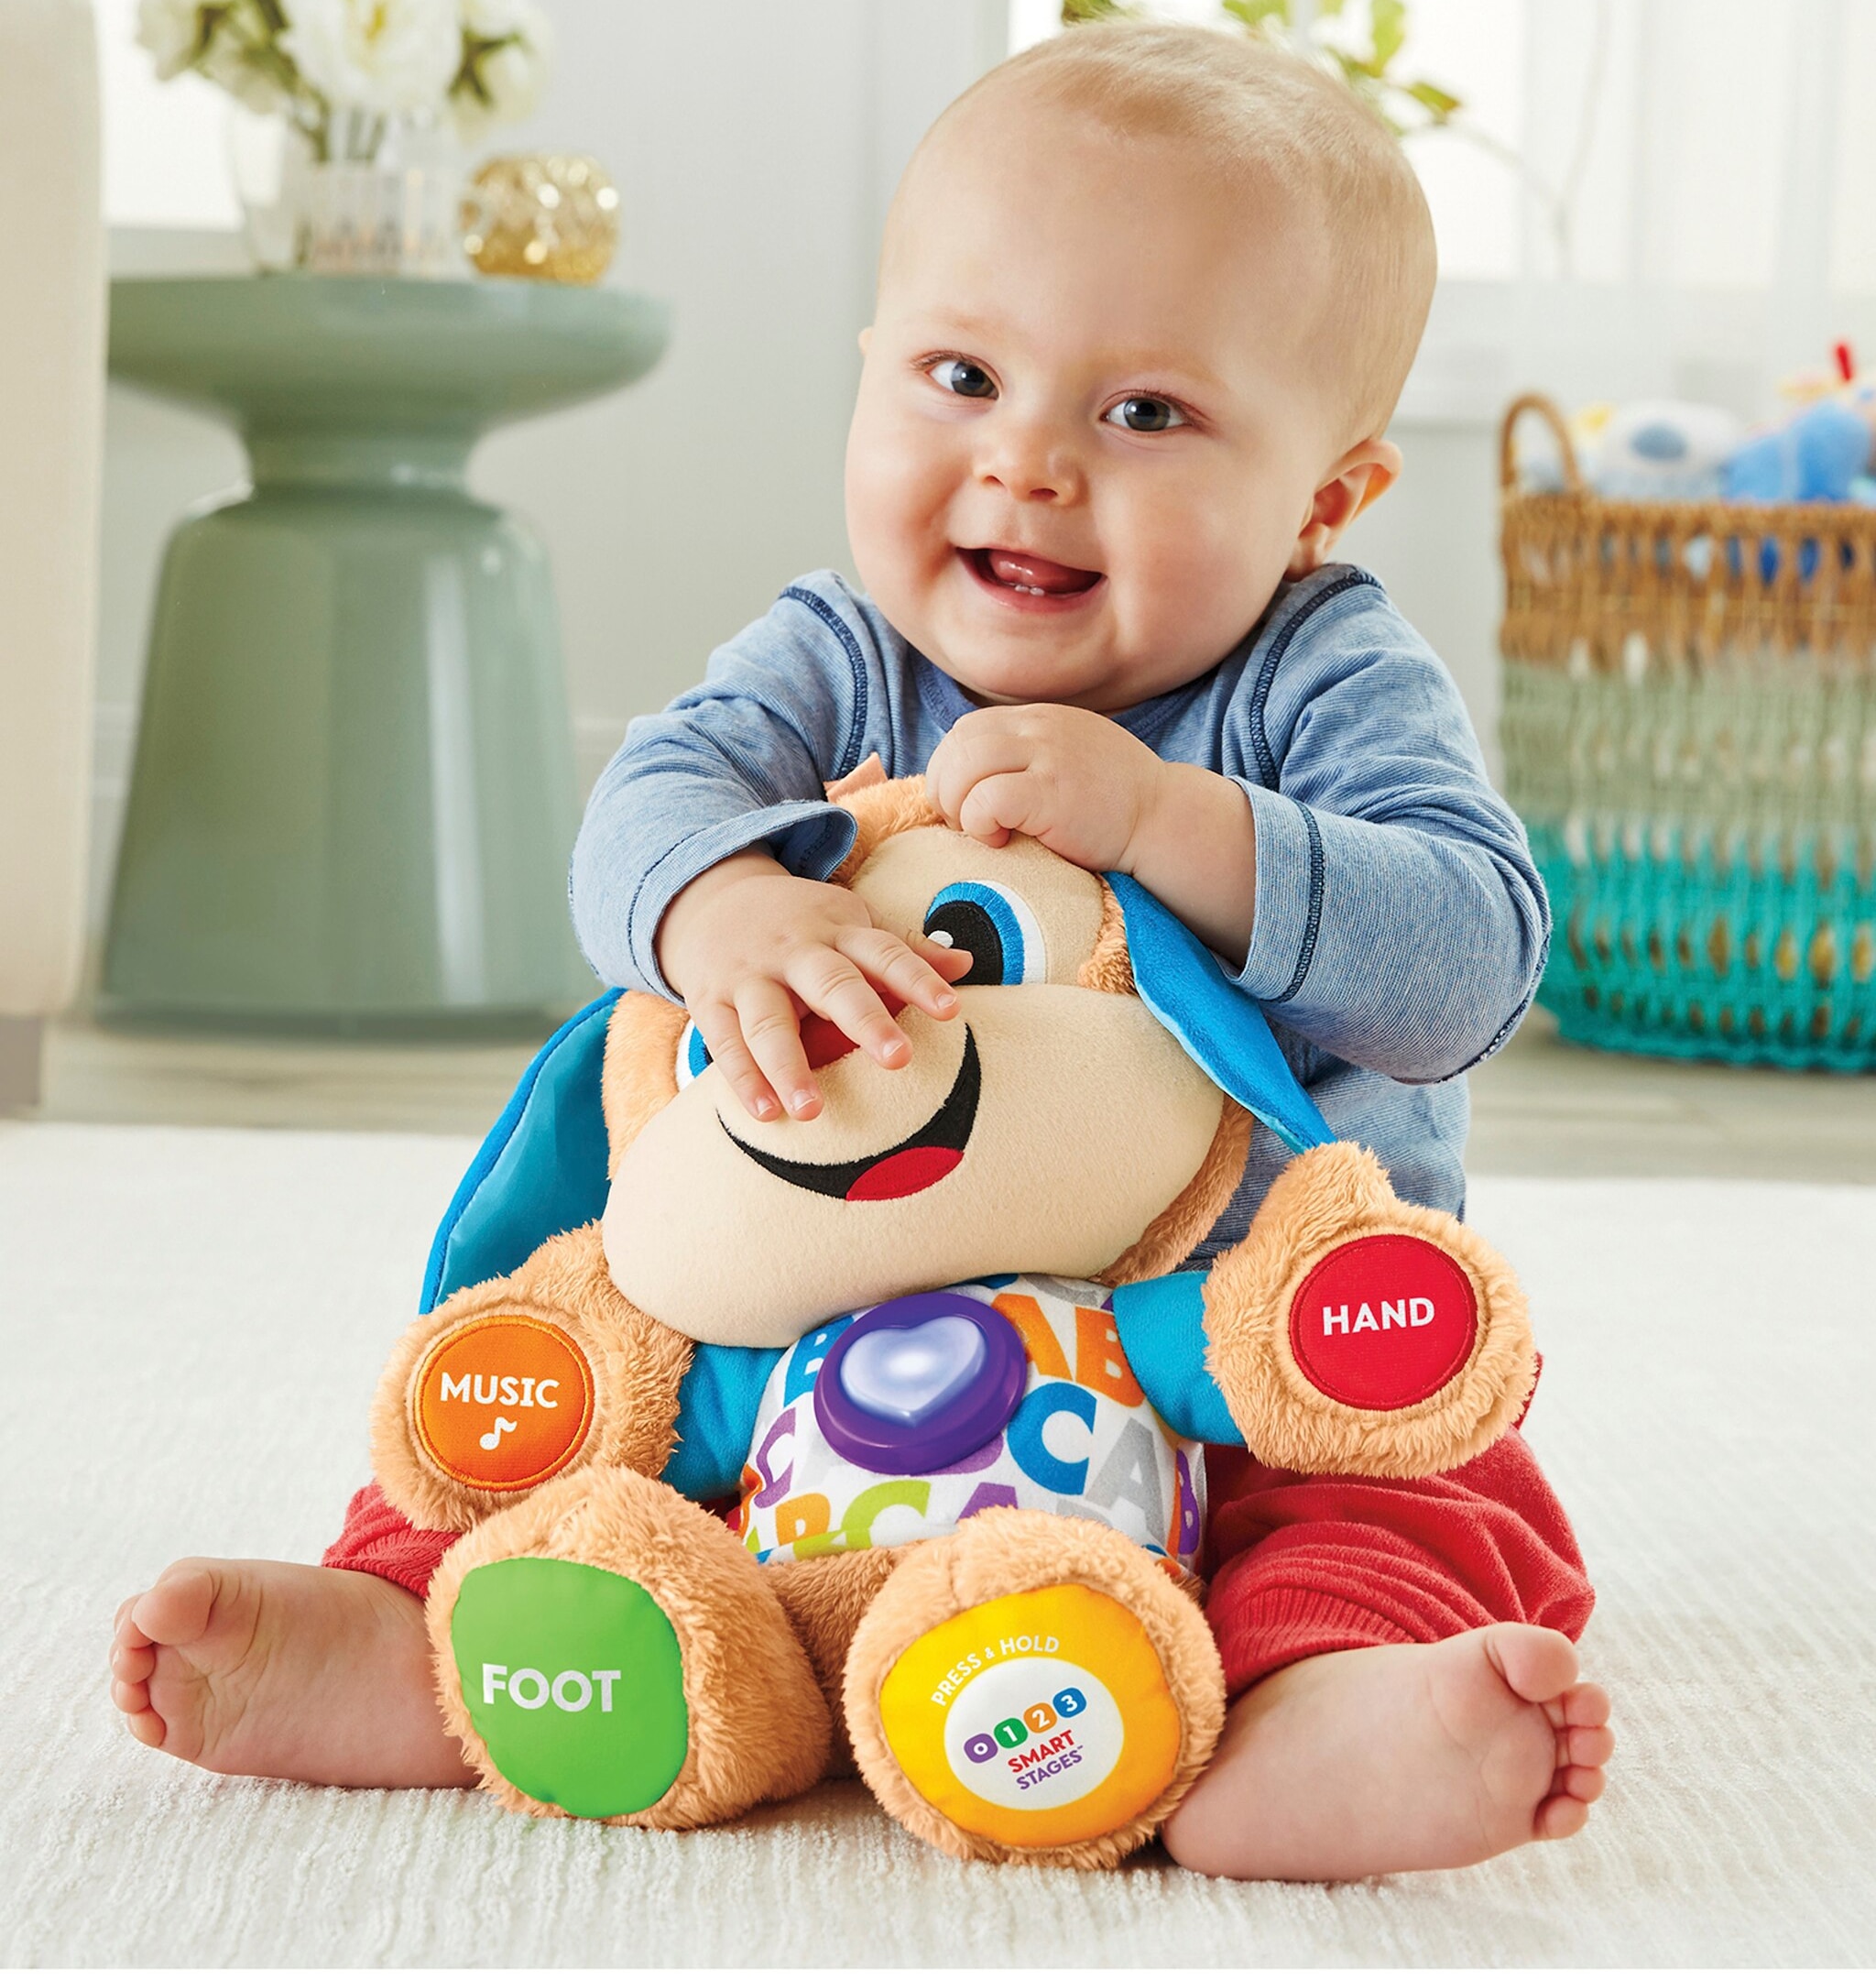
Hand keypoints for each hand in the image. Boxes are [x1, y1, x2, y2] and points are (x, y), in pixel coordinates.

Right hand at [655, 849, 972, 1122]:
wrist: (710, 898)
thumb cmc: (800, 925)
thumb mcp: (849, 923)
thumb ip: (904, 948)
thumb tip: (965, 963)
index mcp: (838, 929)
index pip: (885, 952)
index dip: (919, 978)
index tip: (951, 1009)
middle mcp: (795, 950)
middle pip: (832, 984)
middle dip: (865, 1020)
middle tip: (898, 1058)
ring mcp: (750, 976)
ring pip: (769, 1021)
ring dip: (789, 1066)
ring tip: (811, 1111)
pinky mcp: (711, 1000)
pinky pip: (725, 1042)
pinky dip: (743, 1079)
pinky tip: (765, 1113)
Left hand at [926, 703, 1259, 964]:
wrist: (1164, 821)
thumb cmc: (1114, 805)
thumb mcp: (1071, 757)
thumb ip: (1030, 754)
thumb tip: (973, 778)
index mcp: (1040, 719)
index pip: (967, 729)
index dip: (952, 768)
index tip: (964, 804)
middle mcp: (1041, 728)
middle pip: (958, 744)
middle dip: (945, 788)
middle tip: (964, 824)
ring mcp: (1048, 756)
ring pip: (965, 767)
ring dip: (957, 805)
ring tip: (980, 832)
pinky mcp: (1051, 793)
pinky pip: (987, 799)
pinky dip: (978, 822)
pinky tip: (1000, 840)